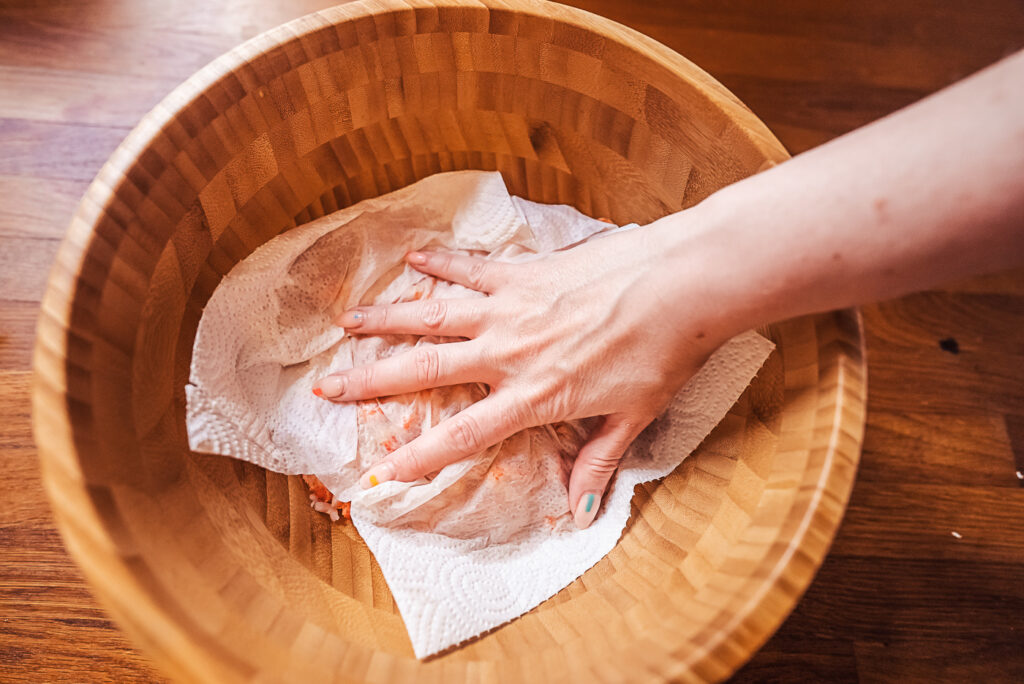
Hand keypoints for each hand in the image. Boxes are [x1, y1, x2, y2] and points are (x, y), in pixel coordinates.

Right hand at [313, 220, 725, 528]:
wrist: (681, 283)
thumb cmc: (663, 354)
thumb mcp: (633, 417)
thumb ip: (598, 461)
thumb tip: (580, 510)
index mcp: (533, 395)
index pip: (463, 435)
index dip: (419, 458)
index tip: (380, 474)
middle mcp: (508, 352)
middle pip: (424, 370)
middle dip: (371, 381)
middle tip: (327, 386)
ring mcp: (511, 307)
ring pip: (434, 314)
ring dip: (387, 319)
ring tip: (347, 322)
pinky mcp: (525, 271)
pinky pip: (471, 268)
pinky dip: (441, 262)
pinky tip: (414, 256)